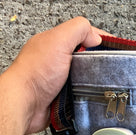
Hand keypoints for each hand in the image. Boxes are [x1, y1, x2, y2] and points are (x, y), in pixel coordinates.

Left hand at [7, 17, 101, 133]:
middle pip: (86, 58)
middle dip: (97, 63)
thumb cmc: (34, 73)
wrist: (23, 105)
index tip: (112, 48)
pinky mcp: (61, 99)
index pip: (82, 36)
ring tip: (100, 84)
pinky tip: (89, 97)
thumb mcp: (58, 40)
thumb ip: (78, 29)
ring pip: (85, 79)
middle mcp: (55, 61)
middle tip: (106, 68)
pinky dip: (86, 98)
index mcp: (54, 43)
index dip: (98, 40)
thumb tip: (95, 35)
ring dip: (92, 83)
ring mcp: (58, 81)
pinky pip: (80, 96)